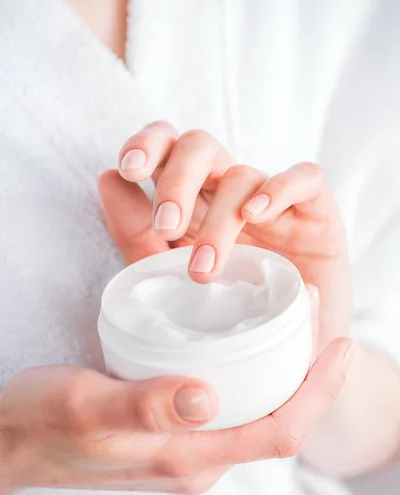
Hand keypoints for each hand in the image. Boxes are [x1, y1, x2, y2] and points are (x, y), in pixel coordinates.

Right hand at [0, 340, 351, 494]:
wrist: (11, 440)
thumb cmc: (42, 422)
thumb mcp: (86, 407)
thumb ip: (144, 406)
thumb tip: (205, 396)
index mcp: (187, 458)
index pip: (280, 431)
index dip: (318, 390)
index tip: (339, 340)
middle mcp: (196, 459)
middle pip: (276, 417)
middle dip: (307, 370)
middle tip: (311, 308)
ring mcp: (185, 447)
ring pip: (253, 409)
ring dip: (279, 366)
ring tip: (287, 314)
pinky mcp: (171, 431)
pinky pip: (228, 403)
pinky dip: (247, 369)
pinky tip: (242, 336)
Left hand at [100, 121, 350, 351]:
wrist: (286, 351)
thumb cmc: (225, 312)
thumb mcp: (169, 279)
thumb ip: (136, 235)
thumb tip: (106, 178)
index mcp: (191, 200)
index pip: (167, 148)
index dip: (147, 144)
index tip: (129, 170)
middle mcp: (228, 192)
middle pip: (200, 147)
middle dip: (177, 180)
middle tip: (166, 226)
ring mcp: (273, 201)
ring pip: (243, 174)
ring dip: (219, 217)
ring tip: (204, 269)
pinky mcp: (314, 211)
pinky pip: (303, 178)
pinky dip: (279, 189)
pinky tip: (256, 215)